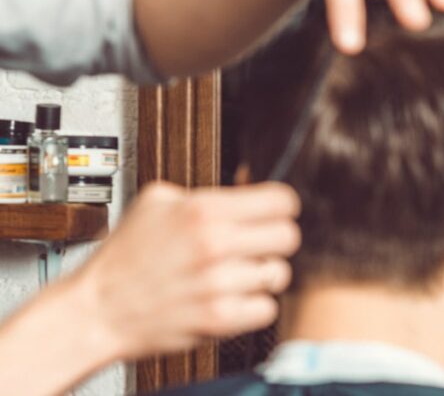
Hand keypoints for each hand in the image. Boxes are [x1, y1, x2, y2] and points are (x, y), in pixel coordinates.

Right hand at [72, 181, 300, 359]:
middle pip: (289, 237)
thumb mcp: (156, 202)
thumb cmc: (125, 257)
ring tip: (235, 275)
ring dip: (261, 276)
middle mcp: (214, 244)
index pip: (282, 200)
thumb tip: (247, 183)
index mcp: (202, 210)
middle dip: (275, 240)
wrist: (97, 308)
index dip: (281, 206)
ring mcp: (218, 283)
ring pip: (279, 274)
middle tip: (256, 246)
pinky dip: (254, 306)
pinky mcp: (219, 318)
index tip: (274, 213)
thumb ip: (204, 193)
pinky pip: (267, 309)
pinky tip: (233, 298)